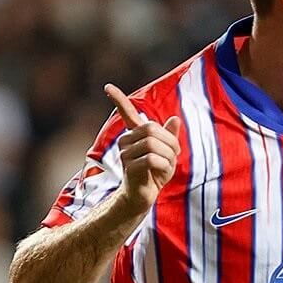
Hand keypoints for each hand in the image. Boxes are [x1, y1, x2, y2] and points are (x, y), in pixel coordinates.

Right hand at [105, 83, 181, 214]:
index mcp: (135, 136)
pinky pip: (151, 159)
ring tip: (167, 166)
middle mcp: (126, 142)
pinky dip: (163, 165)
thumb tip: (175, 118)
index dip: (118, 99)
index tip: (107, 86)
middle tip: (174, 155)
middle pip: (152, 129)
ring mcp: (125, 154)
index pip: (126, 114)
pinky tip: (161, 173)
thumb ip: (170, 137)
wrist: (144, 195)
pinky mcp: (129, 167)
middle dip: (170, 142)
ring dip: (168, 156)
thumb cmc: (154, 173)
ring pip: (153, 144)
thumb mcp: (168, 153)